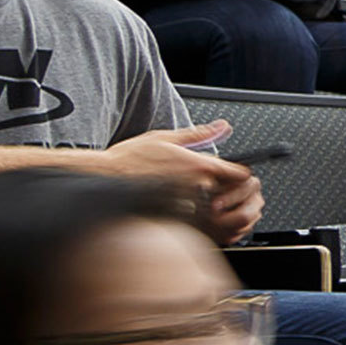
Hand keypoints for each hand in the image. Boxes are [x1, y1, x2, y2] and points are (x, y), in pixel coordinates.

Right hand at [104, 122, 257, 239]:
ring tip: (177, 188)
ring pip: (208, 202)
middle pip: (225, 189)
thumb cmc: (131, 159)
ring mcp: (187, 205)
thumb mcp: (166, 137)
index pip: (240, 174)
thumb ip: (200, 134)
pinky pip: (192, 214)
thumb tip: (223, 126)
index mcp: (199, 166)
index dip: (239, 172)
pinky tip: (169, 200)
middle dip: (218, 184)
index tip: (233, 172)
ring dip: (202, 197)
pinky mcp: (175, 217)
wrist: (105, 180)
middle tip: (196, 177)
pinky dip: (187, 208)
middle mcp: (197, 187)